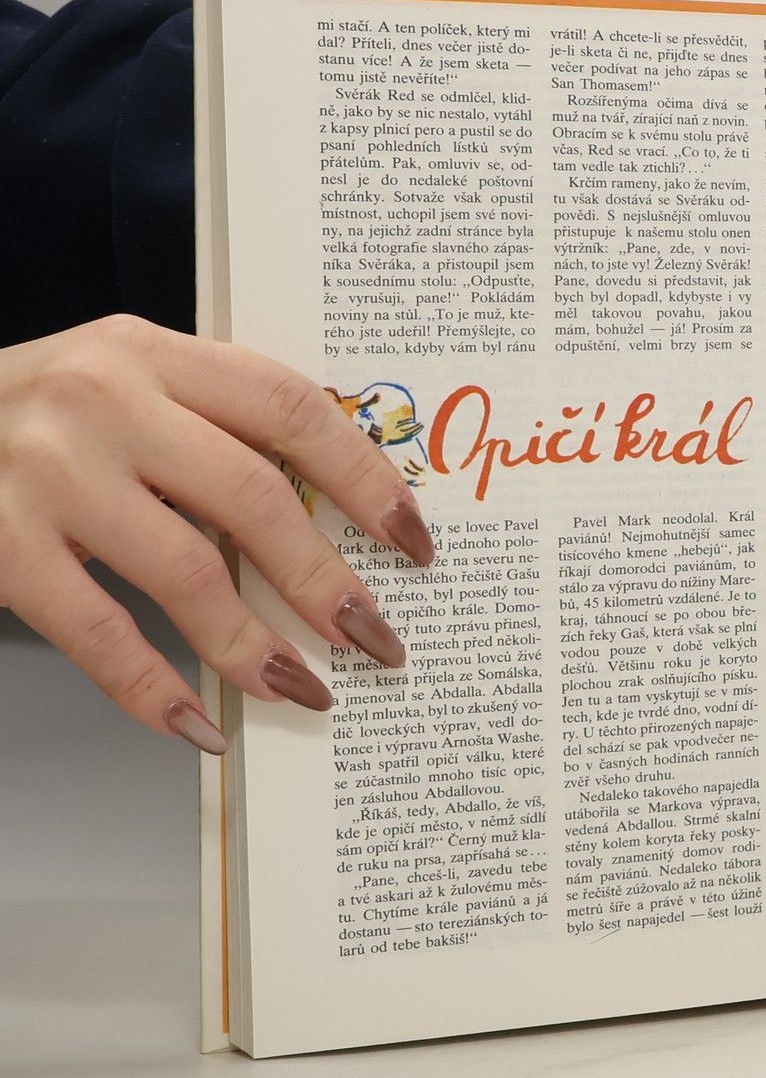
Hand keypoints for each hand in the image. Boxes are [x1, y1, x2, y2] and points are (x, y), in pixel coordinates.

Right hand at [0, 315, 434, 752]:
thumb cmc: (32, 415)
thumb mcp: (124, 384)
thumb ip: (213, 422)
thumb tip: (337, 508)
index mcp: (151, 353)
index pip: (289, 409)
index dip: (363, 478)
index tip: (413, 539)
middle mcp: (104, 401)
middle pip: (253, 496)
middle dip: (325, 579)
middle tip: (375, 636)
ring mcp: (48, 473)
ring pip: (187, 571)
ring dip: (256, 645)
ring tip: (305, 688)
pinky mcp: (0, 545)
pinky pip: (100, 633)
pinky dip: (155, 689)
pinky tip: (199, 724)